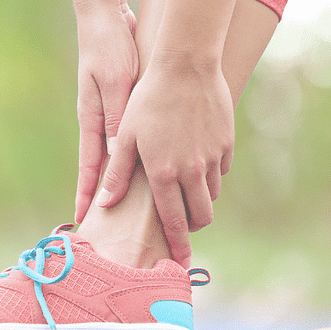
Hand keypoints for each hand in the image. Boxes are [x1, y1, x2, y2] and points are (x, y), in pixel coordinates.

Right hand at [74, 3, 139, 223]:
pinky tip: (151, 165)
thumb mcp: (115, 83)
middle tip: (110, 224)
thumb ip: (118, 116)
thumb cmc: (109, 48)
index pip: (90, 166)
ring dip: (124, 180)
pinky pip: (131, 137)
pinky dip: (137, 155)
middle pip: (104, 168)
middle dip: (105, 196)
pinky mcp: (123, 104)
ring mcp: (111, 114)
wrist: (107, 19)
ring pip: (120, 156)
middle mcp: (100, 122)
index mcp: (93, 119)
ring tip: (134, 206)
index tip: (83, 220)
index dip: (87, 194)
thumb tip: (117, 153)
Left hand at [98, 51, 233, 266]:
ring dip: (200, 199)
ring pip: (212, 194)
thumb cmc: (147, 99)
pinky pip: (221, 170)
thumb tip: (104, 203)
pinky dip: (211, 173)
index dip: (178, 246)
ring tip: (184, 187)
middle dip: (192, 226)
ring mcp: (212, 157)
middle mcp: (191, 171)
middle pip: (201, 217)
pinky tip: (196, 159)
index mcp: (164, 173)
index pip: (174, 222)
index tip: (182, 264)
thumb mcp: (126, 135)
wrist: (185, 65)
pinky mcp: (226, 143)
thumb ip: (118, 173)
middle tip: (181, 223)